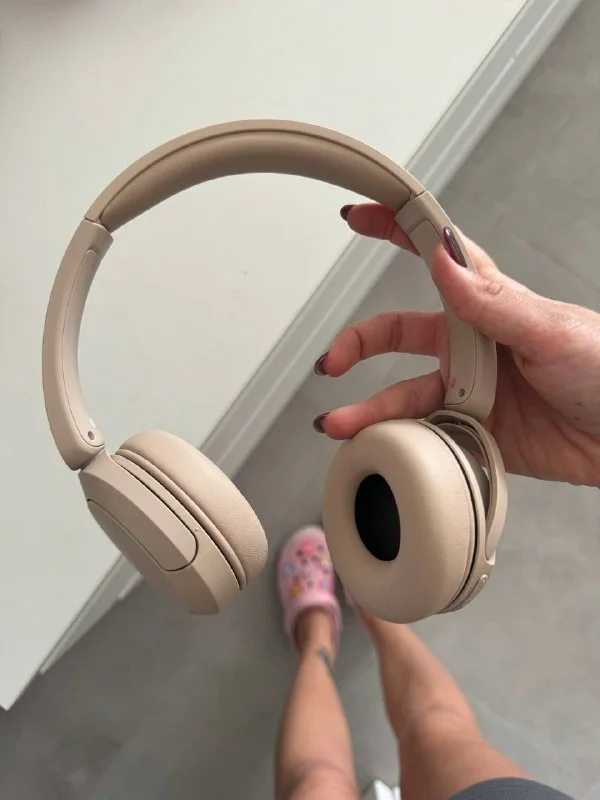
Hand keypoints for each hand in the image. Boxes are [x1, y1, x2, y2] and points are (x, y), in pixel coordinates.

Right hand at [313, 204, 599, 486]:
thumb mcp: (552, 329)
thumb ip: (493, 301)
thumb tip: (445, 258)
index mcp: (489, 306)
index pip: (434, 258)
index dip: (396, 232)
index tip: (359, 217)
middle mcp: (471, 345)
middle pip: (397, 335)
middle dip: (358, 344)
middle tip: (333, 361)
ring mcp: (469, 390)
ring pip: (402, 394)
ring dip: (367, 408)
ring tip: (340, 423)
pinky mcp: (472, 432)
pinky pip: (423, 434)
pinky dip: (398, 441)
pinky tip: (383, 445)